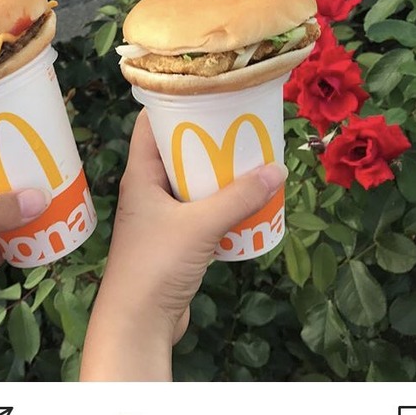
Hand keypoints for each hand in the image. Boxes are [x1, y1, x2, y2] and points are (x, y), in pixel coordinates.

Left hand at [80, 109, 287, 380]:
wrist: (138, 322)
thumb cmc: (155, 266)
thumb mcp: (201, 225)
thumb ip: (239, 198)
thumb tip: (277, 170)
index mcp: (140, 176)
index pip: (149, 125)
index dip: (174, 104)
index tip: (208, 92)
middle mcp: (147, 192)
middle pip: (177, 153)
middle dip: (208, 141)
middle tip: (242, 126)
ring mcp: (160, 219)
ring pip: (192, 185)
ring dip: (219, 176)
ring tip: (253, 160)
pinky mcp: (175, 243)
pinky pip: (201, 214)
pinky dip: (222, 206)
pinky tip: (248, 203)